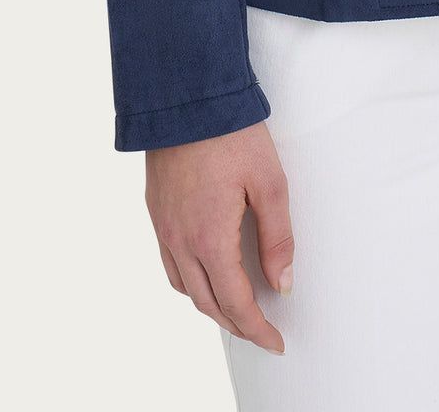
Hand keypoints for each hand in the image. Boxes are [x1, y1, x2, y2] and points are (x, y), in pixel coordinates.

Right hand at [145, 120, 293, 353]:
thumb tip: (282, 283)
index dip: (257, 328)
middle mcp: (180, 240)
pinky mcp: (156, 211)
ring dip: (210, 305)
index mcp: (210, 239)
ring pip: (184, 286)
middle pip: (208, 302)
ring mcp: (163, 227)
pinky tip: (205, 272)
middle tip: (261, 331)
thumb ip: (277, 237)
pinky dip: (189, 281)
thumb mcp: (270, 183)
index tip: (275, 342)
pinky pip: (169, 263)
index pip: (235, 302)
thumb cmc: (232, 134)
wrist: (186, 97)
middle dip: (236, 324)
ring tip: (236, 308)